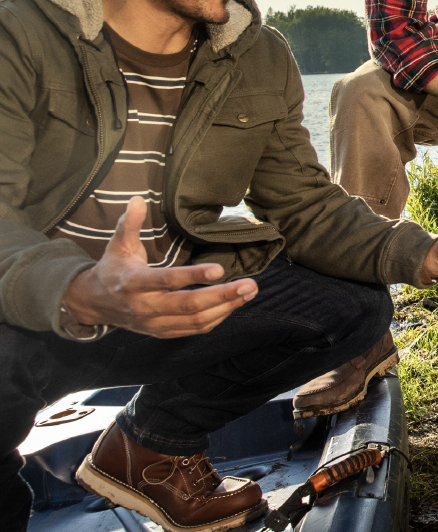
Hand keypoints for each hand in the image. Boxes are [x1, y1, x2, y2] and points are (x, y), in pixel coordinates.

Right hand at [61, 196, 256, 336]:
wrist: (94, 304)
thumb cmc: (113, 269)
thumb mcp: (118, 245)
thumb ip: (130, 223)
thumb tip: (138, 199)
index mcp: (134, 283)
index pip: (168, 281)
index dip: (194, 276)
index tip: (220, 269)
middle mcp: (145, 306)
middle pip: (188, 305)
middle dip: (222, 296)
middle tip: (250, 285)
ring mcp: (154, 323)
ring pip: (195, 320)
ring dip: (226, 308)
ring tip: (249, 293)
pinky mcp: (161, 332)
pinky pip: (193, 329)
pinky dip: (216, 319)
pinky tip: (233, 305)